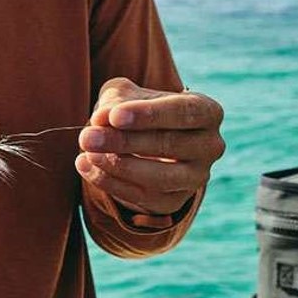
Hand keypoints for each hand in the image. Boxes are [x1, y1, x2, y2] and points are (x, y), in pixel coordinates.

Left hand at [76, 78, 223, 226]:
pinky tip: (86, 167)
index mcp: (207, 111)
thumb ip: (115, 103)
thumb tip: (102, 120)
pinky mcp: (176, 202)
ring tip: (87, 153)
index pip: (184, 112)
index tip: (114, 117)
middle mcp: (210, 146)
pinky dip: (112, 184)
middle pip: (170, 145)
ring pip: (161, 178)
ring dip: (119, 167)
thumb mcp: (126, 95)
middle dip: (124, 141)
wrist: (142, 141)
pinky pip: (144, 198)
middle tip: (88, 137)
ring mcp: (197, 178)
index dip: (149, 115)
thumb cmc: (137, 110)